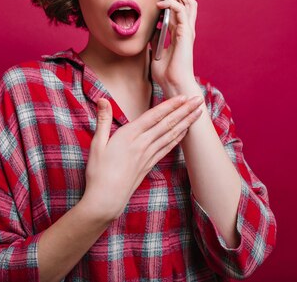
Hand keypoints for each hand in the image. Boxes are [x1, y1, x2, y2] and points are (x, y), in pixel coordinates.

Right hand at [82, 95, 203, 221]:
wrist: (106, 199)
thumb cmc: (98, 172)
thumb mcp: (97, 144)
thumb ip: (103, 120)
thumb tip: (102, 99)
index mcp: (129, 136)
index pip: (154, 116)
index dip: (170, 105)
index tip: (183, 96)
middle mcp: (142, 144)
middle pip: (167, 123)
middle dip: (184, 110)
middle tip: (199, 99)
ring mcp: (148, 155)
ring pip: (171, 134)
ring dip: (186, 122)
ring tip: (198, 112)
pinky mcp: (150, 164)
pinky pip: (167, 147)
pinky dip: (178, 138)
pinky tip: (186, 131)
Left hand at [150, 0, 199, 97]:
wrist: (174, 85)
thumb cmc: (167, 74)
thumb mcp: (155, 54)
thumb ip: (154, 41)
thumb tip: (147, 33)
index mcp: (179, 34)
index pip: (179, 8)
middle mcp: (185, 30)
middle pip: (187, 2)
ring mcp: (187, 31)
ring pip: (188, 3)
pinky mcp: (185, 34)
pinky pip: (181, 12)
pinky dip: (172, 4)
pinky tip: (161, 2)